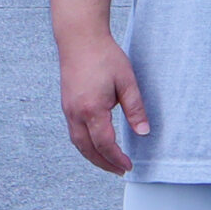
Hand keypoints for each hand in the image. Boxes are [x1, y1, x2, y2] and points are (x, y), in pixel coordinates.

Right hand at [58, 28, 150, 174]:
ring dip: (93, 156)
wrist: (79, 38)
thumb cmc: (104, 56)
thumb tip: (143, 132)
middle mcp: (76, 113)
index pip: (104, 144)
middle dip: (104, 164)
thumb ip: (135, 109)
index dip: (117, 158)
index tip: (128, 166)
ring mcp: (68, 110)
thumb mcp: (127, 82)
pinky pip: (74, 133)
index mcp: (92, 109)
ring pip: (78, 143)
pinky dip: (85, 145)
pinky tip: (96, 144)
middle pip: (88, 149)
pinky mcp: (66, 105)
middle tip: (119, 171)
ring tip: (108, 163)